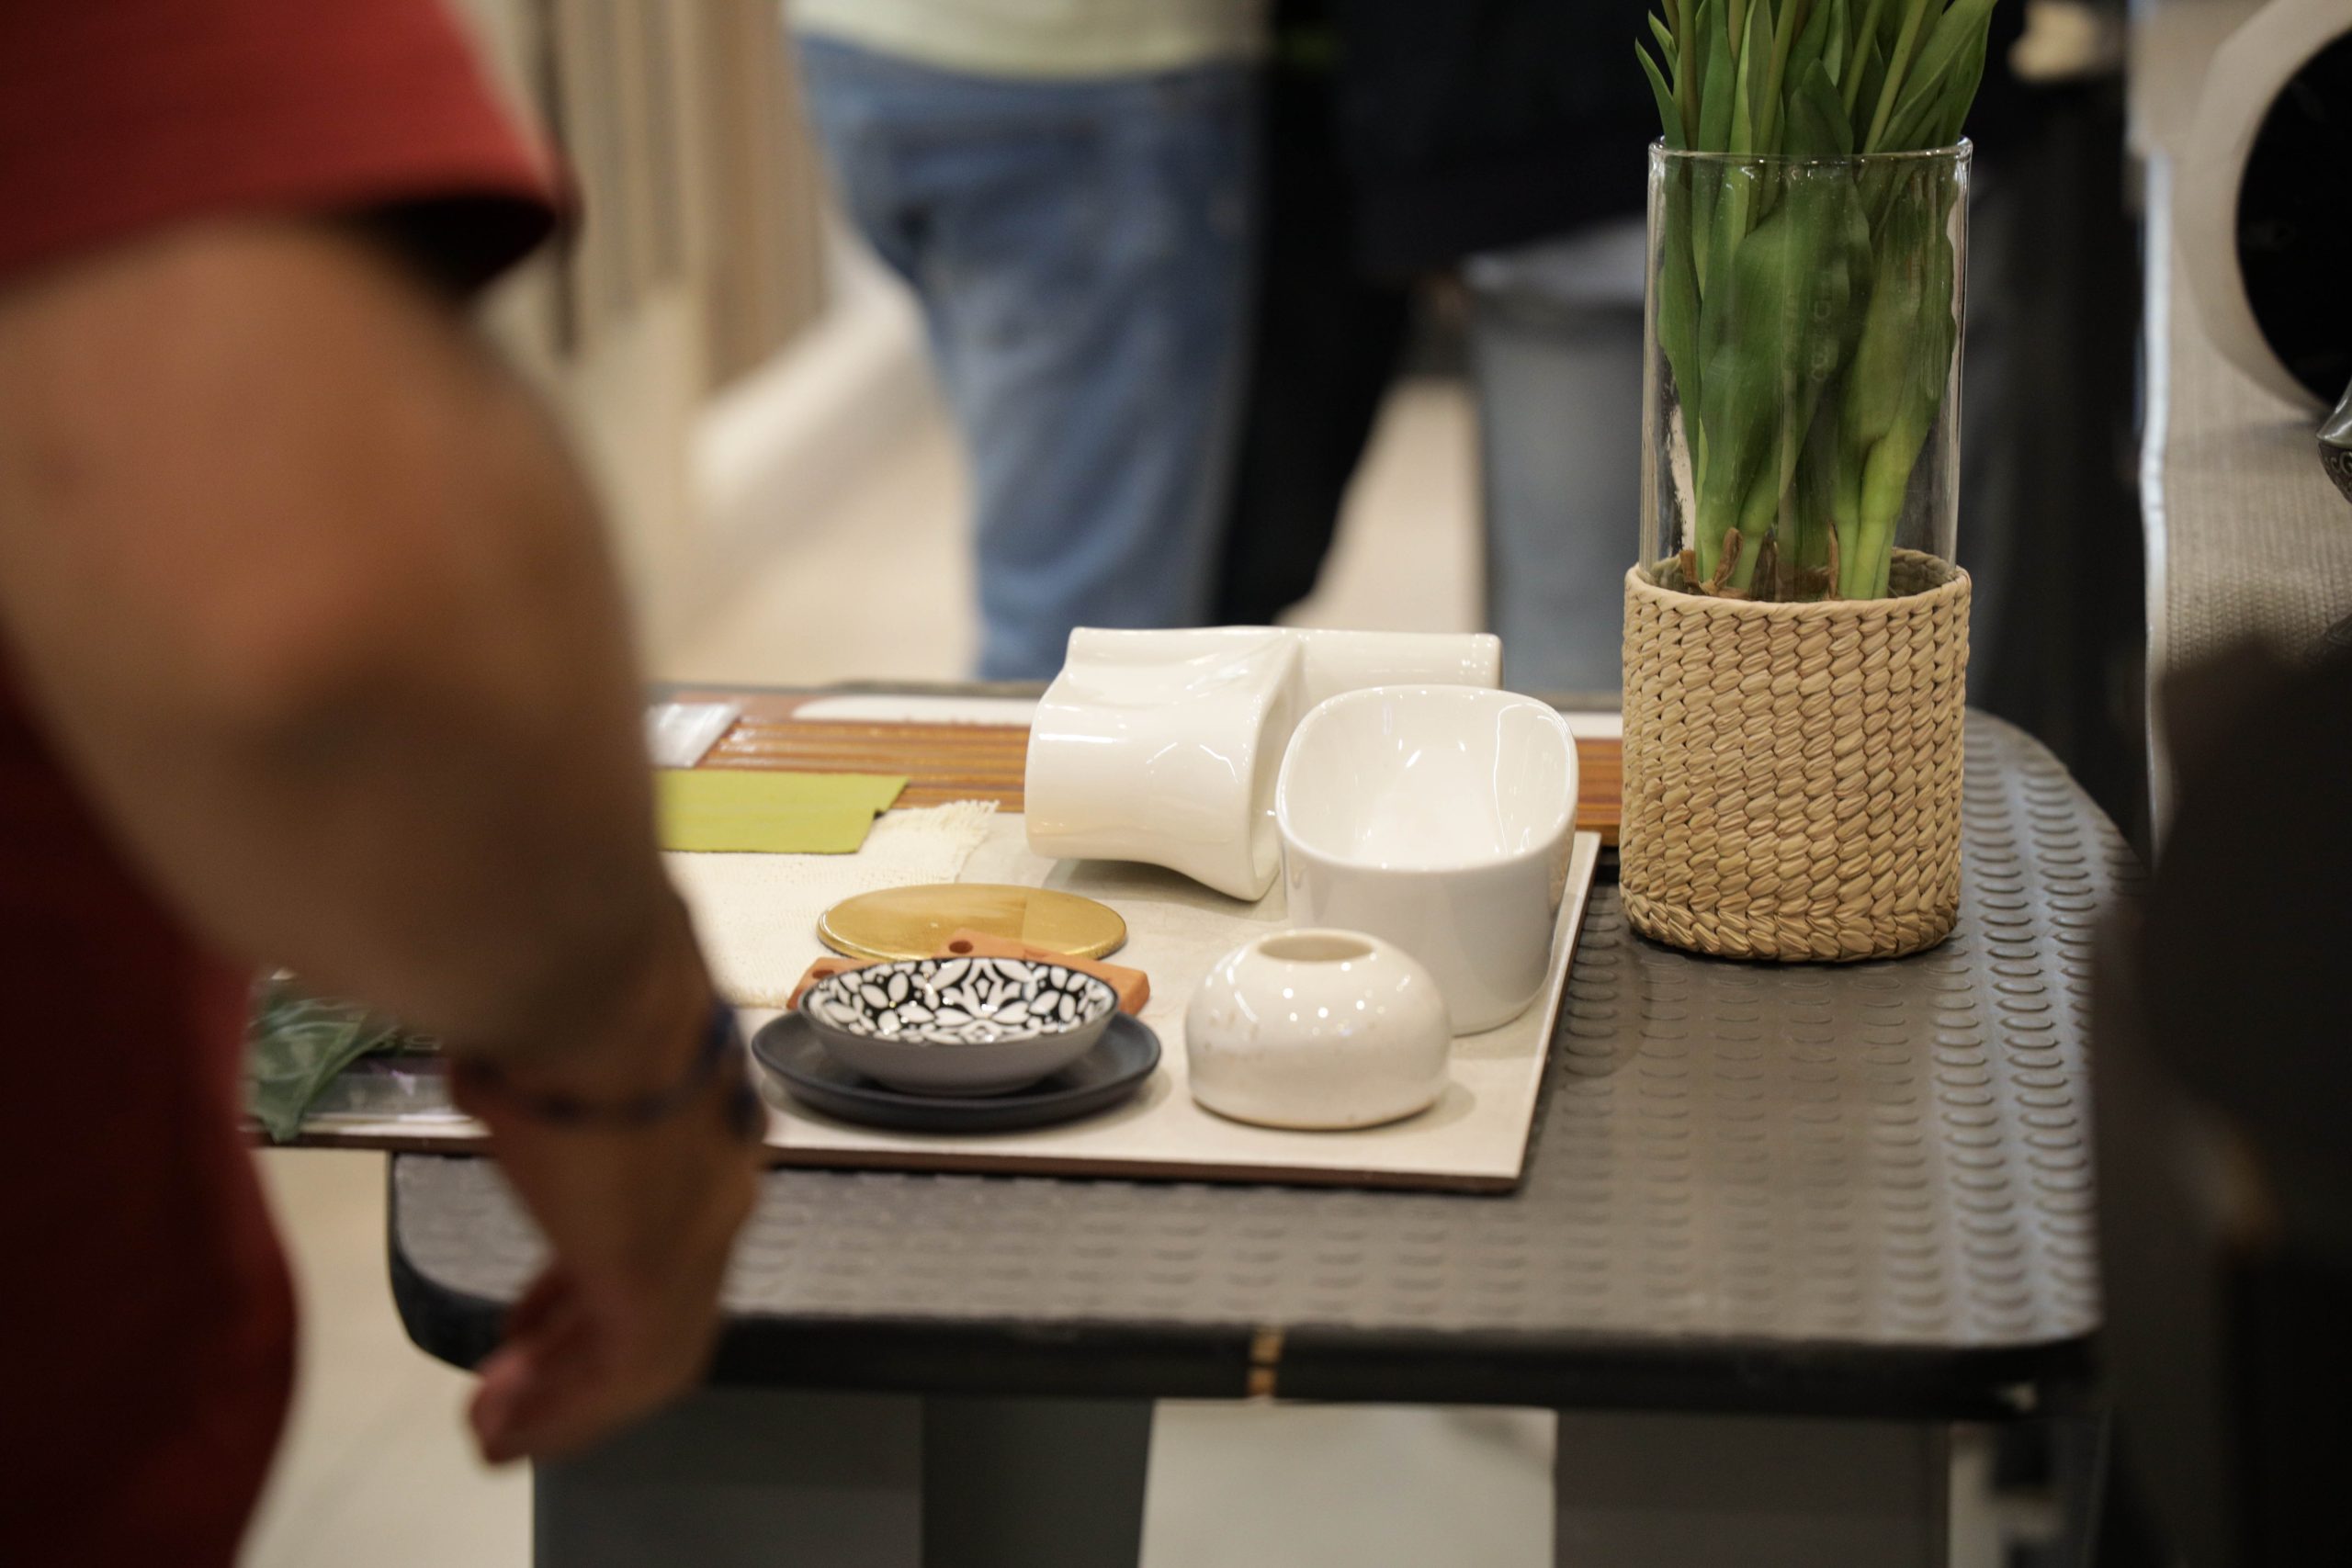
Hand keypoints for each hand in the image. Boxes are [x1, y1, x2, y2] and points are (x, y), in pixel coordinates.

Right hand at [450, 972, 761, 1464]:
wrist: (589, 970)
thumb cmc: (559, 984)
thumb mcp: (555, 1037)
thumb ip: (535, 1077)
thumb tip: (484, 1068)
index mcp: (704, 1131)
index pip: (660, 1231)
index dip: (590, 1284)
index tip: (533, 1322)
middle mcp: (716, 1190)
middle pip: (659, 1302)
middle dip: (575, 1354)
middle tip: (510, 1391)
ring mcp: (694, 1233)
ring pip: (645, 1351)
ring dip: (566, 1398)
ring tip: (494, 1430)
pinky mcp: (651, 1269)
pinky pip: (621, 1372)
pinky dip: (567, 1412)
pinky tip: (509, 1431)